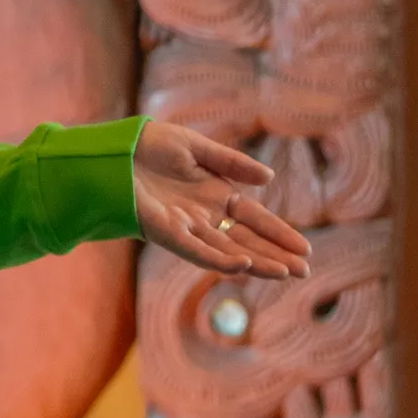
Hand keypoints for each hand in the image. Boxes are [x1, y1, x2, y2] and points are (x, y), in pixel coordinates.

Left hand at [134, 119, 312, 278]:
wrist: (113, 148)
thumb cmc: (150, 146)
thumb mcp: (197, 148)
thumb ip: (231, 163)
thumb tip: (269, 179)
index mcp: (215, 195)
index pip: (254, 219)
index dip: (278, 233)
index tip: (304, 249)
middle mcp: (204, 216)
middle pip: (246, 240)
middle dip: (274, 256)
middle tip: (304, 272)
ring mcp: (186, 226)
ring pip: (226, 250)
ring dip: (255, 262)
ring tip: (283, 272)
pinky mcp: (165, 231)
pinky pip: (196, 249)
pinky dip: (219, 257)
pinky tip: (242, 263)